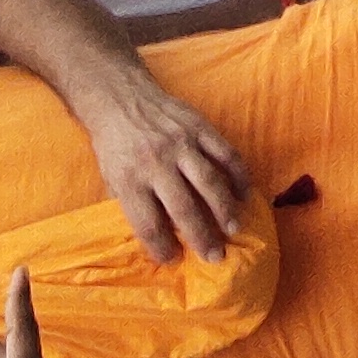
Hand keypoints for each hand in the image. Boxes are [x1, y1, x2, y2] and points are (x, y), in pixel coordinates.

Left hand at [71, 47, 255, 261]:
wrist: (120, 97)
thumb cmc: (114, 144)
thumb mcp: (112, 178)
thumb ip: (134, 205)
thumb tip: (161, 235)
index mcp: (129, 180)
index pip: (148, 224)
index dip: (163, 248)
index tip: (174, 260)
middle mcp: (156, 164)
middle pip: (184, 209)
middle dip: (202, 237)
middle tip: (216, 257)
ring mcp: (181, 144)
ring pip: (210, 183)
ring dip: (225, 210)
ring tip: (235, 229)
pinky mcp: (200, 127)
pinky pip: (226, 154)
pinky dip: (239, 176)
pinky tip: (245, 194)